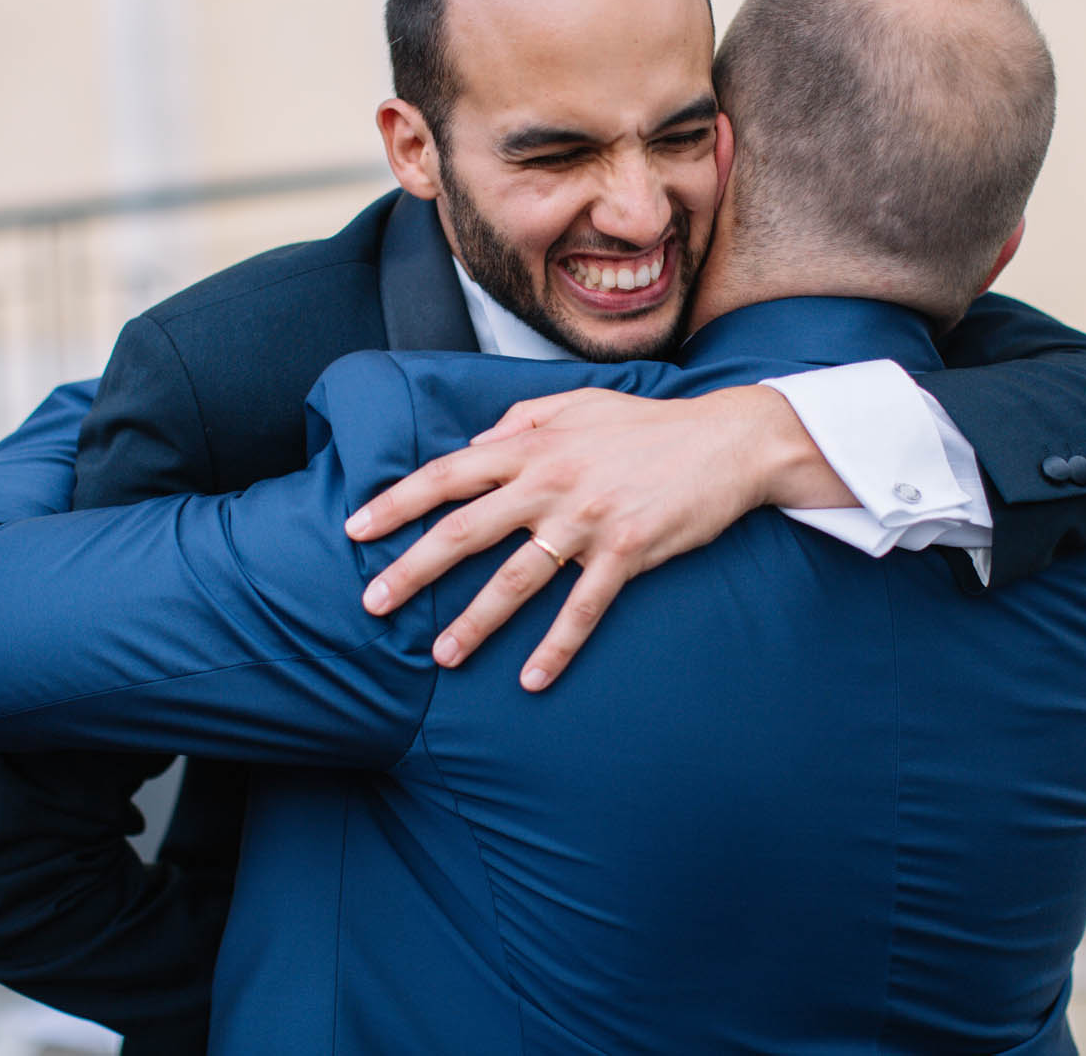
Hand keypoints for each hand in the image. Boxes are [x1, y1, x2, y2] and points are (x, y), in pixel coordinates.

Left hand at [345, 385, 854, 689]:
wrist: (730, 441)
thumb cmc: (650, 426)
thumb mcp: (579, 405)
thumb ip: (522, 421)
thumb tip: (476, 444)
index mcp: (534, 445)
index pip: (448, 474)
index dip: (397, 502)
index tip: (356, 529)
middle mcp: (553, 481)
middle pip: (465, 529)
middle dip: (412, 568)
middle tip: (372, 602)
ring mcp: (590, 519)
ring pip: (516, 578)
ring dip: (474, 621)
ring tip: (440, 655)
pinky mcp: (628, 552)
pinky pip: (583, 609)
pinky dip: (556, 647)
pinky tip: (531, 680)